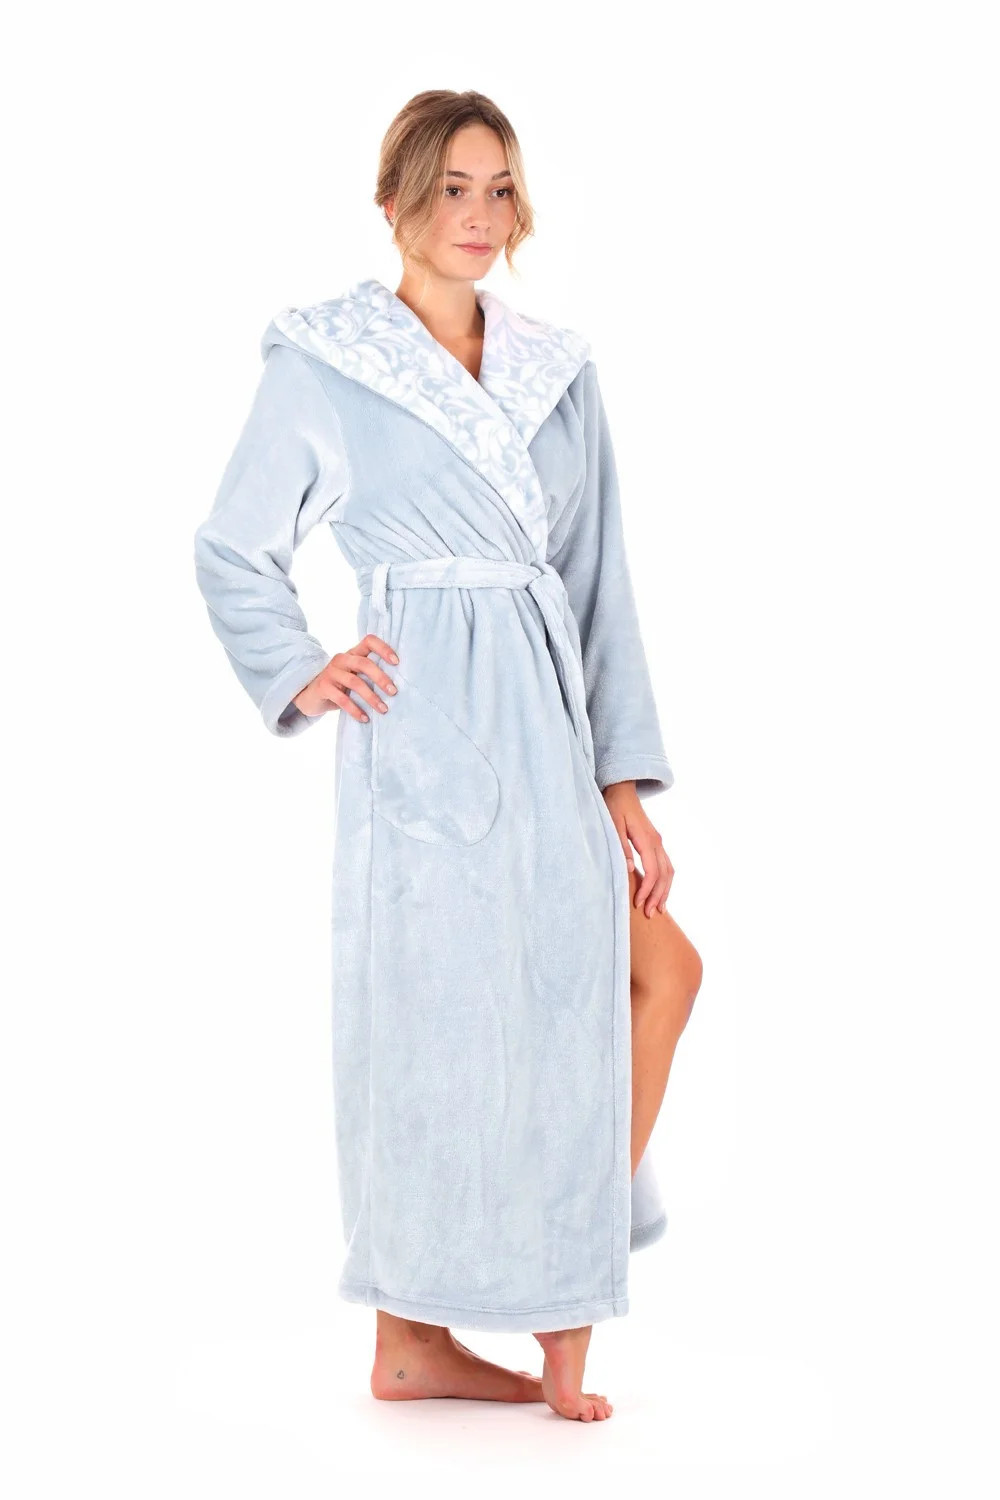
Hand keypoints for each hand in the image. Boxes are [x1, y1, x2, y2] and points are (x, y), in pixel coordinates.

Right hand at [293, 634, 398, 722]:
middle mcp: (341, 659)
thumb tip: (396, 687)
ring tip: (383, 709)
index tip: (397, 662)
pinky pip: (342, 699)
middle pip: (364, 663)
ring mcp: (331, 672)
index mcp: (352, 653)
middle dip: (381, 678)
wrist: (309, 696)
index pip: (369, 641)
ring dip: (371, 697)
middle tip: (394, 692)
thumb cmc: (339, 686)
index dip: (384, 649)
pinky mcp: (323, 686)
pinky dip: (355, 710)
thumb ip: (368, 676)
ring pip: (355, 682)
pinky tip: (365, 718)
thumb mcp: (353, 676)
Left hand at [602, 781, 673, 915]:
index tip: (638, 903)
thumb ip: (620, 847)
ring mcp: (658, 842)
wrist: (622, 790)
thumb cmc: (614, 807)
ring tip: (658, 909)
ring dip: (665, 891)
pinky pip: (666, 866)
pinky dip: (665, 881)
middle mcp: (656, 842)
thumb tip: (628, 869)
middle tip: (649, 914)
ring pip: (669, 871)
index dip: (647, 889)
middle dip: (658, 895)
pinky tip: (660, 892)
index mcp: (647, 839)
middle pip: (664, 874)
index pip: (652, 871)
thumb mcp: (612, 825)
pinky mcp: (656, 843)